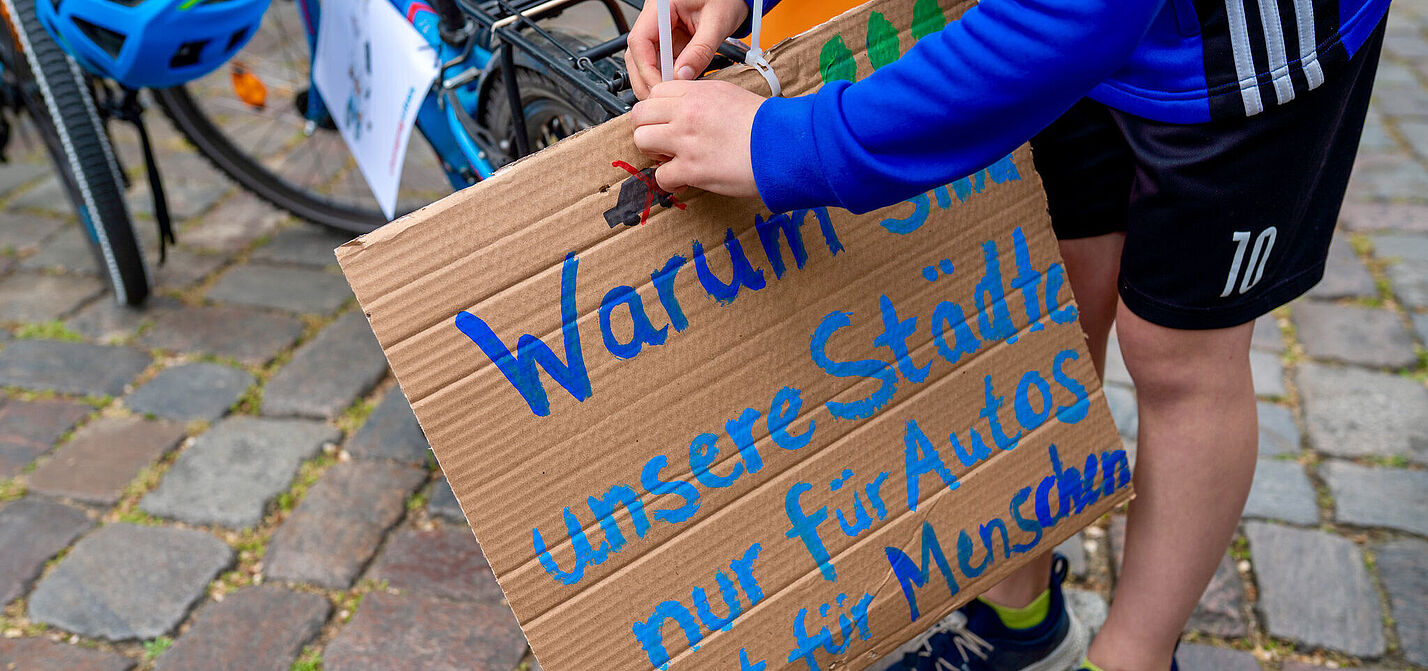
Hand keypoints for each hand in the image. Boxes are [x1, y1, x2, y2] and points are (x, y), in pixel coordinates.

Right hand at [625, 0, 748, 98]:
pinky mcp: (669, 38)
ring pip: (647, 59)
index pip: (640, 41)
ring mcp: (660, 28)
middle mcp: (655, 17)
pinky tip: (678, 84)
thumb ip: (700, 50)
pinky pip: (662, 60)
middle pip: (637, 53)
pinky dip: (668, 74)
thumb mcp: (717, 22)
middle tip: (661, 98)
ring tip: (672, 94)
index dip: (646, 68)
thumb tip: (683, 76)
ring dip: (657, 78)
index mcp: (661, 6)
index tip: (660, 87)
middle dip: (647, 78)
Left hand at [631, 79, 761, 197]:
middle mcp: (687, 112)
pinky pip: (660, 176)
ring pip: (642, 141)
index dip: (657, 110)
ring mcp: (686, 140)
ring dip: (653, 153)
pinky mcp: (691, 169)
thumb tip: (690, 108)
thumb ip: (704, 99)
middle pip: (640, 115)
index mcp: (697, 92)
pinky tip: (683, 180)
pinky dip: (669, 181)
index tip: (664, 121)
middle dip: (648, 129)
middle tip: (662, 141)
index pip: (655, 93)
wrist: (783, 145)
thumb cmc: (767, 124)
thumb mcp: (732, 96)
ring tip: (671, 159)